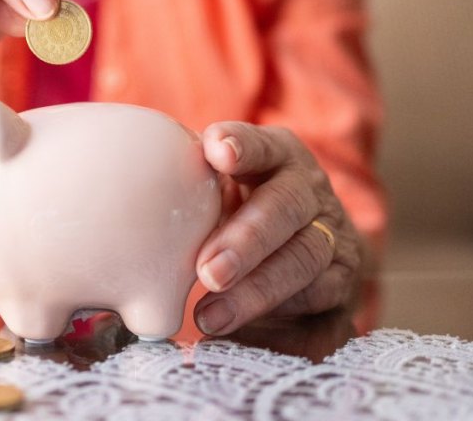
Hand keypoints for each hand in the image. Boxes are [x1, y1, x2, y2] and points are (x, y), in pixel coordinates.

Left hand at [193, 123, 363, 335]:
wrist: (295, 260)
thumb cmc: (237, 216)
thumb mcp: (216, 195)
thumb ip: (190, 191)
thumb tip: (133, 207)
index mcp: (276, 156)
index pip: (263, 145)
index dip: (243, 146)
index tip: (216, 151)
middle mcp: (309, 190)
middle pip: (286, 206)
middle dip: (246, 239)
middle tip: (208, 271)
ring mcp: (330, 233)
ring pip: (302, 257)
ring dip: (256, 288)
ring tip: (210, 315)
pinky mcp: (339, 279)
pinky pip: (316, 296)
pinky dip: (276, 313)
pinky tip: (239, 327)